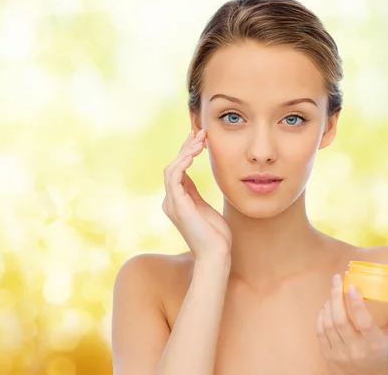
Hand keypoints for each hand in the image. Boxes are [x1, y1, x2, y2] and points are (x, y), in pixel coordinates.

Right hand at [162, 129, 231, 259]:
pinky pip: (174, 177)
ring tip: (200, 139)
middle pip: (173, 166)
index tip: (200, 138)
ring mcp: (172, 203)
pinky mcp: (177, 205)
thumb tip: (193, 179)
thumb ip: (196, 194)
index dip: (187, 152)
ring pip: (172, 168)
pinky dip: (182, 162)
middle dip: (186, 147)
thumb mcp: (205, 209)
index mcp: (177, 201)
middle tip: (200, 132)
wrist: (216, 255)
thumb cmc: (216, 236)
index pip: (178, 170)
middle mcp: (171, 201)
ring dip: (185, 151)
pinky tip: (195, 153)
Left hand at [316, 274, 387, 374]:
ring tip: (333, 291)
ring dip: (329, 303)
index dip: (356, 303)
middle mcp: (356, 350)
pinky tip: (327, 305)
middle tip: (336, 278)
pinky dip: (322, 315)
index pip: (364, 322)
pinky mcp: (328, 355)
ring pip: (328, 324)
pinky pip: (320, 331)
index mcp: (375, 344)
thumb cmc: (384, 348)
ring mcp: (340, 354)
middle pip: (340, 320)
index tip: (351, 285)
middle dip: (335, 295)